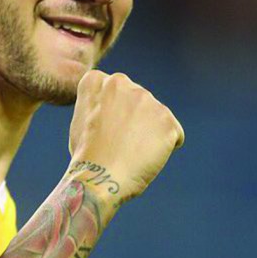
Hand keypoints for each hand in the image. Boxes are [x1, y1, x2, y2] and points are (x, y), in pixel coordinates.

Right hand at [66, 70, 183, 207]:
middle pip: (138, 104)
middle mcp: (123, 82)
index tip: (103, 132)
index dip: (112, 117)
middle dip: (134, 122)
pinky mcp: (167, 119)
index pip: (115, 93)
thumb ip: (99, 106)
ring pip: (156, 119)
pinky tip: (148, 158)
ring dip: (150, 135)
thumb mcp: (82, 120)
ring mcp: (147, 100)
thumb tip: (113, 108)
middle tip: (120, 145)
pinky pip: (175, 134)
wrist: (99, 177)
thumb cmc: (87, 157)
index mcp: (98, 81)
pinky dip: (167, 148)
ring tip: (132, 153)